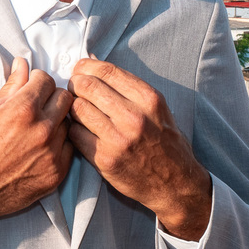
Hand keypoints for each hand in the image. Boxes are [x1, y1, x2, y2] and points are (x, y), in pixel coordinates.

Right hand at [0, 58, 74, 247]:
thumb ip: (10, 87)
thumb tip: (22, 65)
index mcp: (23, 110)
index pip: (47, 80)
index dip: (37, 81)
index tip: (31, 87)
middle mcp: (42, 130)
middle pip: (65, 99)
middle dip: (51, 97)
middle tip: (37, 105)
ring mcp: (52, 154)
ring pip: (68, 124)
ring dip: (56, 122)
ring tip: (35, 129)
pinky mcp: (56, 174)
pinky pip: (68, 149)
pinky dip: (58, 145)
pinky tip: (39, 148)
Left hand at [67, 58, 211, 239]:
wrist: (174, 184)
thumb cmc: (164, 142)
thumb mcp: (156, 108)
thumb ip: (128, 87)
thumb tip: (93, 64)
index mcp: (148, 99)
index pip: (106, 71)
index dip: (86, 66)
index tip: (80, 69)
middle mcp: (134, 117)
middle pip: (86, 86)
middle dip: (76, 84)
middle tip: (75, 90)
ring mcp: (118, 139)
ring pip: (77, 108)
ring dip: (73, 107)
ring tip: (79, 111)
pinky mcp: (104, 159)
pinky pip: (74, 133)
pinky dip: (74, 129)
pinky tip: (81, 130)